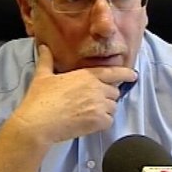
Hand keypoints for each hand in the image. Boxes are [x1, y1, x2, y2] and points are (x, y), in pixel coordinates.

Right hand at [12, 44, 136, 143]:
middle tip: (94, 101)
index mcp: (86, 75)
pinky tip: (89, 123)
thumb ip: (47, 61)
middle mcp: (96, 88)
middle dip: (107, 96)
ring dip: (105, 110)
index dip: (125, 73)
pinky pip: (109, 121)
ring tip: (89, 113)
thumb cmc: (39, 99)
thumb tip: (44, 48)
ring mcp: (99, 104)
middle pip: (114, 91)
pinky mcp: (98, 121)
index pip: (113, 72)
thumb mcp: (42, 76)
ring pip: (113, 107)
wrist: (38, 122)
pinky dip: (102, 123)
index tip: (133, 75)